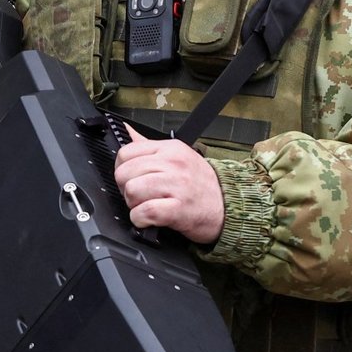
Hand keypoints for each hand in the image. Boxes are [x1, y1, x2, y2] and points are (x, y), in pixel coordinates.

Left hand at [112, 127, 225, 243]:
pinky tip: (149, 220)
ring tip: (146, 207)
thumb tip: (127, 130)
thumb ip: (150, 146)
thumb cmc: (201, 184)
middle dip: (126, 189)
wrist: (229, 205)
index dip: (122, 170)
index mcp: (169, 148)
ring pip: (132, 190)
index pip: (126, 153)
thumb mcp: (178, 156)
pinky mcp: (179, 209)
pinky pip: (145, 212)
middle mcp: (173, 163)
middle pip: (124, 173)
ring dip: (133, 205)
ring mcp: (177, 185)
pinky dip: (140, 220)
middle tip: (141, 197)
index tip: (132, 179)